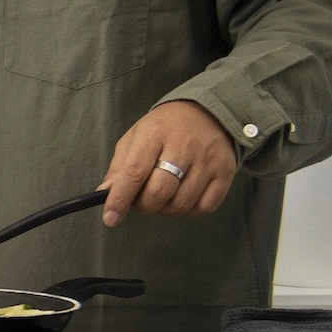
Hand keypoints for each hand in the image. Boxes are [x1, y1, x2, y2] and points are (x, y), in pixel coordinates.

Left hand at [97, 99, 237, 226]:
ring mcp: (207, 160)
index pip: (134, 172)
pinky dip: (188, 211)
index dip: (120, 199)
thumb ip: (120, 166)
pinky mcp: (225, 172)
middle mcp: (183, 146)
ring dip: (165, 210)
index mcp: (154, 133)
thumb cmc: (164, 129)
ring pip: (181, 204)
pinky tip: (182, 196)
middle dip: (143, 206)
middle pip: (158, 192)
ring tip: (162, 196)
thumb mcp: (136, 136)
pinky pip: (204, 208)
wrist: (207, 113)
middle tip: (141, 201)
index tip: (110, 218)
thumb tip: (106, 193)